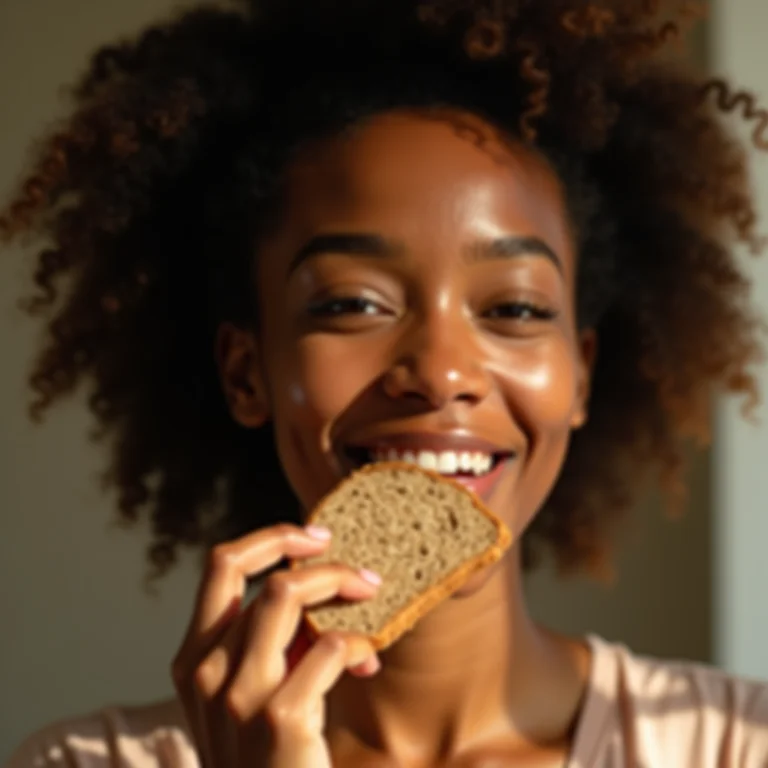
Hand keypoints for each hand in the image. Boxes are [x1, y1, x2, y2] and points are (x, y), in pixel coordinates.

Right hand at [171, 524, 381, 766]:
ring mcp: (238, 697)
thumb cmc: (270, 759)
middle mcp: (206, 672)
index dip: (270, 538)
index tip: (315, 536)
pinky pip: (327, 645)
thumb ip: (272, 640)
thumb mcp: (251, 694)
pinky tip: (366, 660)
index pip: (220, 564)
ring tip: (372, 601)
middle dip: (323, 563)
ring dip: (341, 587)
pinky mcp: (279, 719)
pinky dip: (356, 641)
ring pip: (288, 595)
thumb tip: (318, 581)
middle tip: (364, 574)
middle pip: (264, 576)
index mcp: (194, 659)